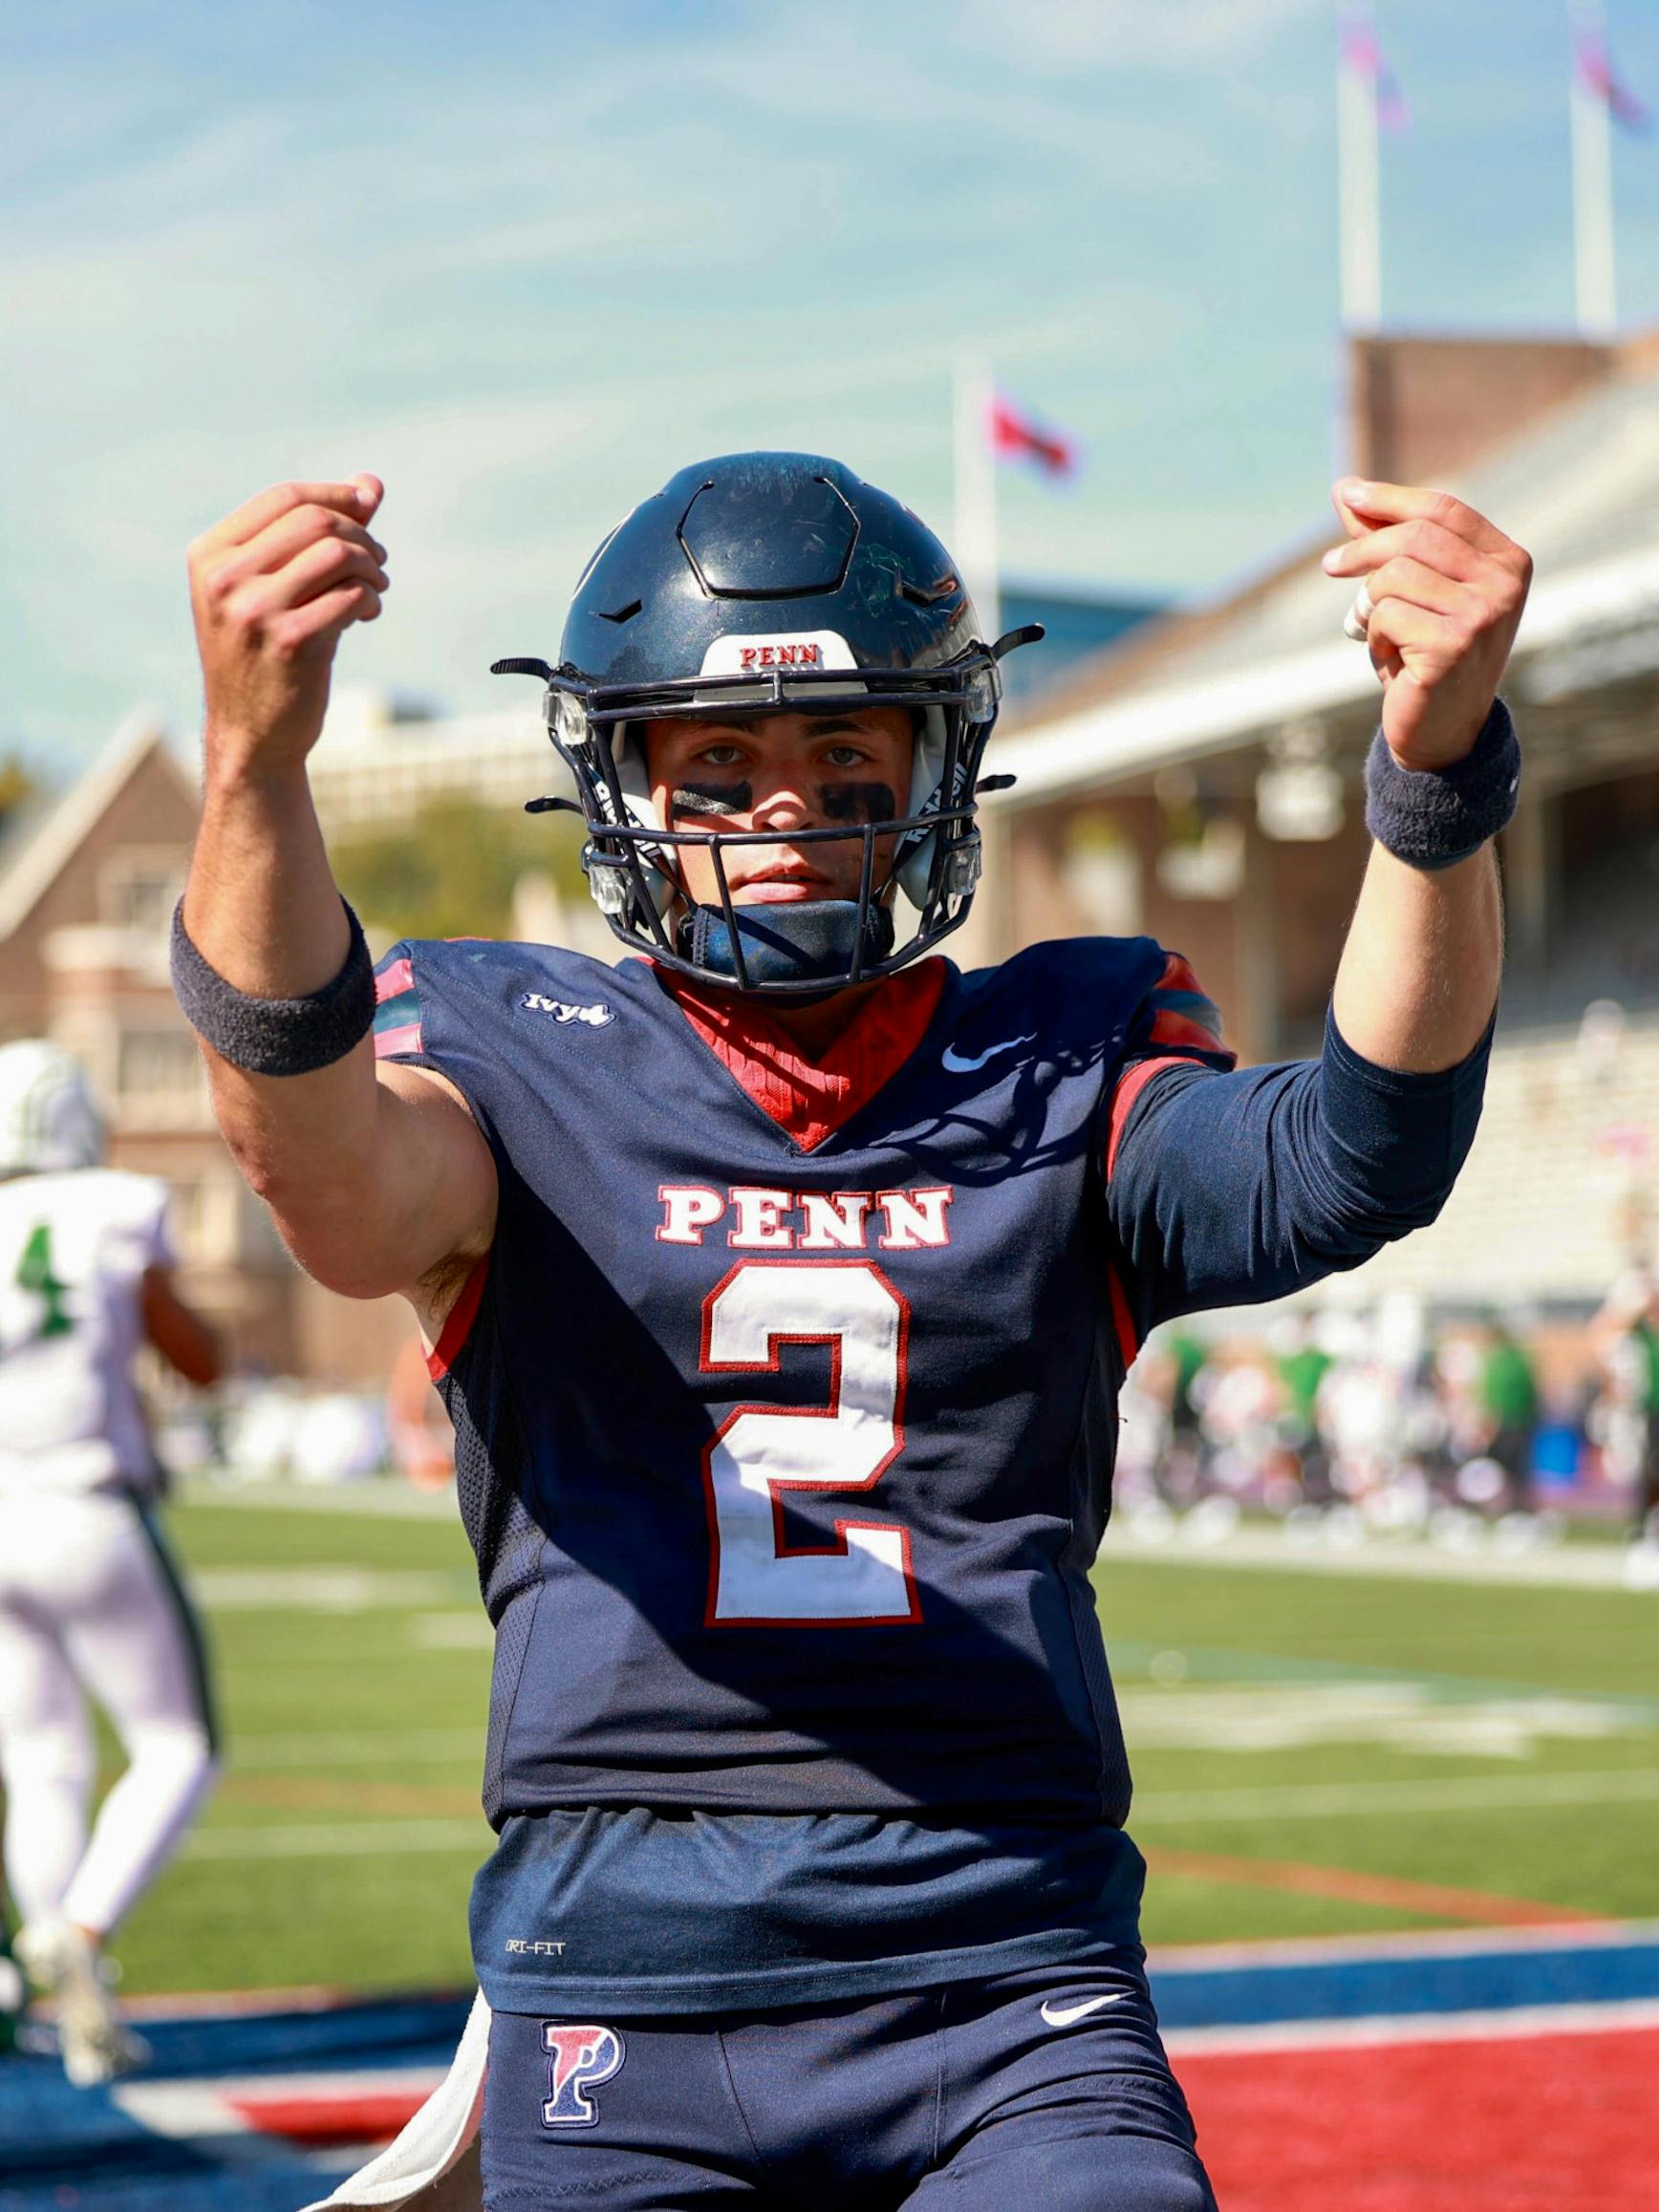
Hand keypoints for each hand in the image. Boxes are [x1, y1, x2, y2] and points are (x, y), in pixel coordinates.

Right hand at [189, 475, 387, 776]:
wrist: (251, 734)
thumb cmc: (265, 654)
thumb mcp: (275, 588)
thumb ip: (317, 534)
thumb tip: (372, 483)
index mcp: (211, 555)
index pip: (284, 498)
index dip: (336, 495)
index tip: (369, 507)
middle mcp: (225, 579)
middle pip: (315, 522)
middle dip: (360, 536)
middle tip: (378, 561)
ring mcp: (254, 612)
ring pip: (337, 555)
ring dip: (371, 567)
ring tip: (377, 587)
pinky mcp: (290, 643)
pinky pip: (351, 598)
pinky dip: (370, 600)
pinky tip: (368, 614)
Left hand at [1322, 479, 1531, 769]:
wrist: (1440, 730)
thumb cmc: (1425, 653)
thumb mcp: (1413, 590)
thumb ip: (1385, 540)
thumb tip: (1344, 488)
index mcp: (1507, 560)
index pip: (1443, 509)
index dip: (1389, 499)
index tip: (1346, 494)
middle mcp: (1504, 583)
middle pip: (1414, 537)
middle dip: (1363, 549)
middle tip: (1330, 565)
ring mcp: (1483, 615)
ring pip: (1395, 576)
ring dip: (1371, 603)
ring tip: (1380, 629)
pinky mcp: (1453, 645)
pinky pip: (1387, 615)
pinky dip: (1375, 634)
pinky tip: (1392, 656)